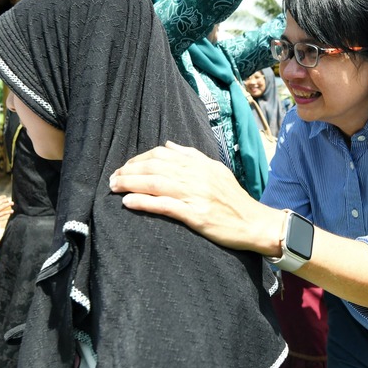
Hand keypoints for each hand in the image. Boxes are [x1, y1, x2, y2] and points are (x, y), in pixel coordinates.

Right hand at [0, 194, 12, 231]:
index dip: (0, 197)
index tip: (4, 196)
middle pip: (0, 202)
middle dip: (5, 200)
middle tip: (9, 200)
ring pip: (2, 206)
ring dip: (8, 204)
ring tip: (12, 203)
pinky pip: (3, 213)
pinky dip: (8, 212)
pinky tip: (12, 211)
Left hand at [109, 142, 281, 255]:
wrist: (255, 223)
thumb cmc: (233, 199)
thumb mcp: (216, 170)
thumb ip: (192, 156)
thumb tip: (167, 144)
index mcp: (200, 164)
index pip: (162, 154)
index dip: (140, 158)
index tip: (126, 167)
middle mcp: (197, 175)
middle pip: (154, 166)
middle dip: (129, 171)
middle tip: (112, 178)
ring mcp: (196, 195)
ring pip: (155, 183)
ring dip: (130, 184)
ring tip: (113, 187)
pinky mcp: (196, 215)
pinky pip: (164, 205)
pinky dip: (143, 202)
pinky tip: (128, 202)